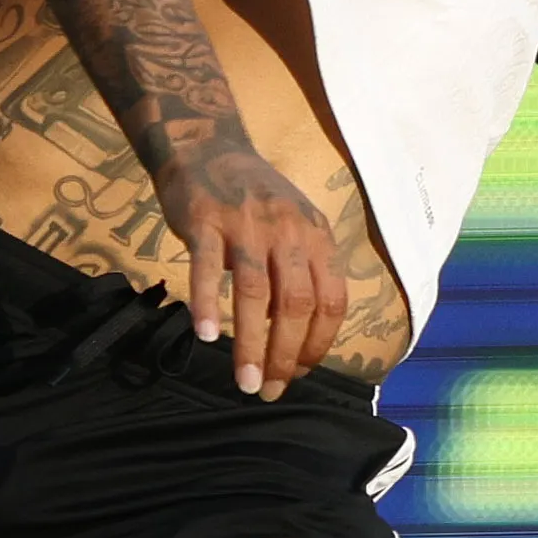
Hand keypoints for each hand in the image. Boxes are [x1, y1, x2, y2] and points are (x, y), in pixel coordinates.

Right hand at [163, 142, 346, 398]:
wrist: (205, 146)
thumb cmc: (253, 199)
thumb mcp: (293, 228)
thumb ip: (300, 273)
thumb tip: (298, 338)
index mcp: (317, 237)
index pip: (331, 301)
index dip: (318, 344)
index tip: (298, 373)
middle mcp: (289, 231)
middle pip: (296, 305)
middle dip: (285, 356)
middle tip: (270, 390)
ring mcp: (247, 224)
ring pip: (255, 295)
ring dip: (250, 345)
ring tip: (245, 383)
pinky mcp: (206, 220)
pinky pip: (208, 269)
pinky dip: (209, 304)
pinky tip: (206, 336)